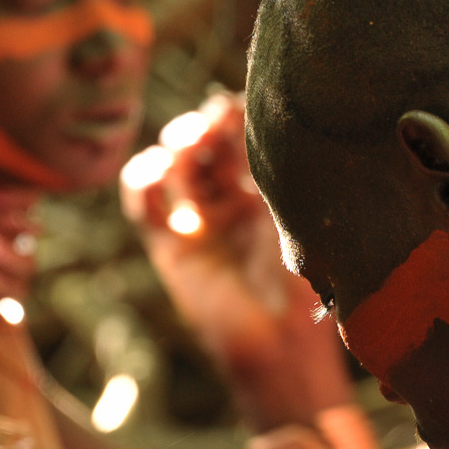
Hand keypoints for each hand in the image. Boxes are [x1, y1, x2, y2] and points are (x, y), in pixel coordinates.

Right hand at [121, 91, 352, 430]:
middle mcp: (235, 199)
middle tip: (212, 126)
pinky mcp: (170, 243)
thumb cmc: (306, 277)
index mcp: (273, 187)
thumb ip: (279, 165)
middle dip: (205, 126)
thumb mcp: (299, 211)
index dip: (234, 116)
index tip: (236, 109)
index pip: (244, 135)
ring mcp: (201, 219)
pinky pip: (144, 202)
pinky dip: (143, 179)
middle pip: (207, 142)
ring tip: (189, 146)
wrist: (282, 339)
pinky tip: (159, 171)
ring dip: (176, 144)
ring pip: (174, 164)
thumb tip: (255, 116)